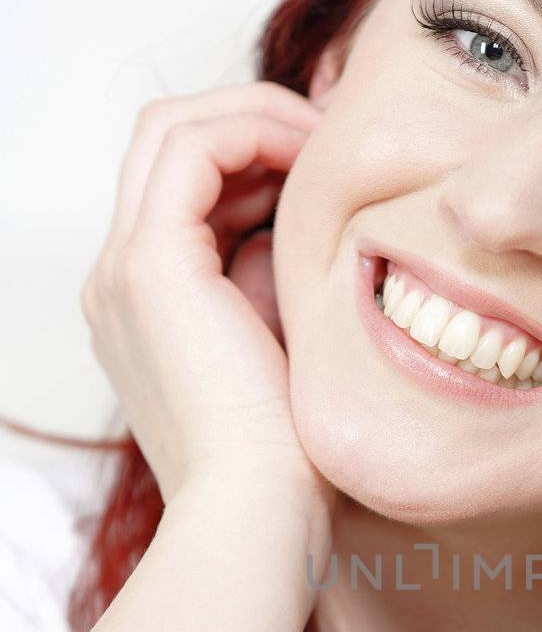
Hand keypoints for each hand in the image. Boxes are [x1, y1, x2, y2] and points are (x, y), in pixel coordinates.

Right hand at [80, 82, 336, 540]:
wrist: (258, 515)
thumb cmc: (287, 460)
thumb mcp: (281, 349)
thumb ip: (272, 284)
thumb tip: (298, 225)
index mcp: (145, 306)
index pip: (182, 185)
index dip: (254, 154)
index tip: (330, 168)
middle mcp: (118, 281)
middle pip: (166, 144)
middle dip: (253, 122)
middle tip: (333, 140)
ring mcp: (124, 270)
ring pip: (171, 130)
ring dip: (256, 116)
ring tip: (328, 143)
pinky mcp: (151, 266)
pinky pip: (191, 148)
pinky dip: (254, 131)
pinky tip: (313, 155)